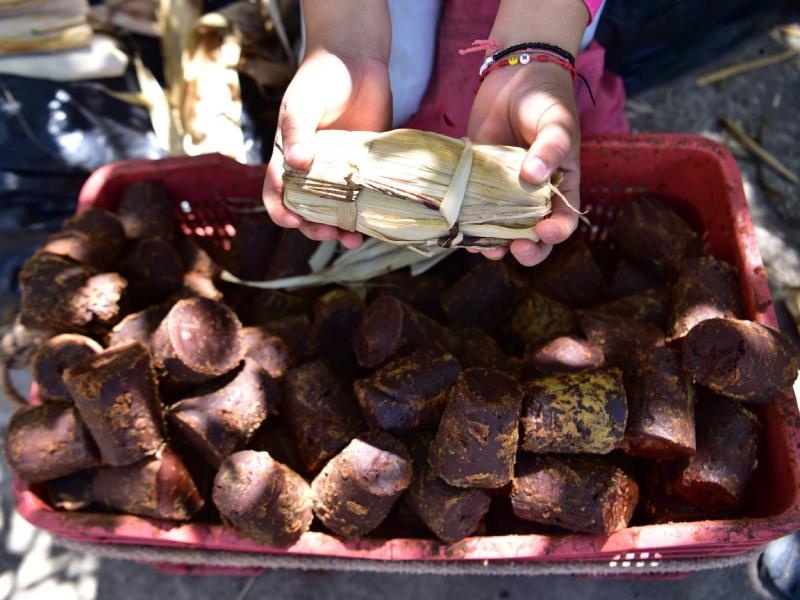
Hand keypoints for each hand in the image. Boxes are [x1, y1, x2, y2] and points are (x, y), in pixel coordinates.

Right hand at [263, 1, 391, 248]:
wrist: (358, 58)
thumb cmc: (321, 77)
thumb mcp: (303, 101)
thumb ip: (297, 129)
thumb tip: (296, 163)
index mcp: (288, 156)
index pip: (277, 193)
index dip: (282, 211)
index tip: (295, 221)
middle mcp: (313, 169)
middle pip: (308, 209)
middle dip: (315, 227)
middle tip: (329, 232)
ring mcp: (341, 170)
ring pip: (337, 209)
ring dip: (342, 227)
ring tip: (353, 239)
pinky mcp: (366, 166)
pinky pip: (365, 196)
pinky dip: (368, 212)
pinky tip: (376, 223)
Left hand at [467, 61, 580, 266]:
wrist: (515, 75)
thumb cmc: (545, 99)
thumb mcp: (556, 122)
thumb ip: (550, 148)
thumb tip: (533, 177)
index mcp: (560, 186)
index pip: (563, 221)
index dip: (556, 233)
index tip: (544, 231)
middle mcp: (533, 196)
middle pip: (532, 237)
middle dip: (526, 250)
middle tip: (515, 248)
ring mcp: (504, 191)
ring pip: (500, 229)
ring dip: (492, 243)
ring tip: (482, 246)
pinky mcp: (478, 182)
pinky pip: (474, 210)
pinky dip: (467, 224)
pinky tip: (459, 229)